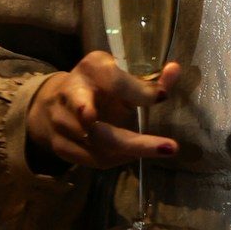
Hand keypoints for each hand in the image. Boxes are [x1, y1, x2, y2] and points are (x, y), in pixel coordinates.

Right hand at [24, 52, 179, 172]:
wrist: (54, 101)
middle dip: (135, 142)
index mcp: (91, 69)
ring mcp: (62, 123)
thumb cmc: (97, 84)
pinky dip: (118, 158)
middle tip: (168, 148)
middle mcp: (71, 94)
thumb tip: (176, 69)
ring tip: (160, 148)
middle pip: (101, 125)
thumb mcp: (119, 73)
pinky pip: (94, 160)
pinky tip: (134, 154)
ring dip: (132, 151)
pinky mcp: (61, 146)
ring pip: (101, 147)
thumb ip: (148, 78)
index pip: (115, 82)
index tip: (162, 97)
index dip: (138, 91)